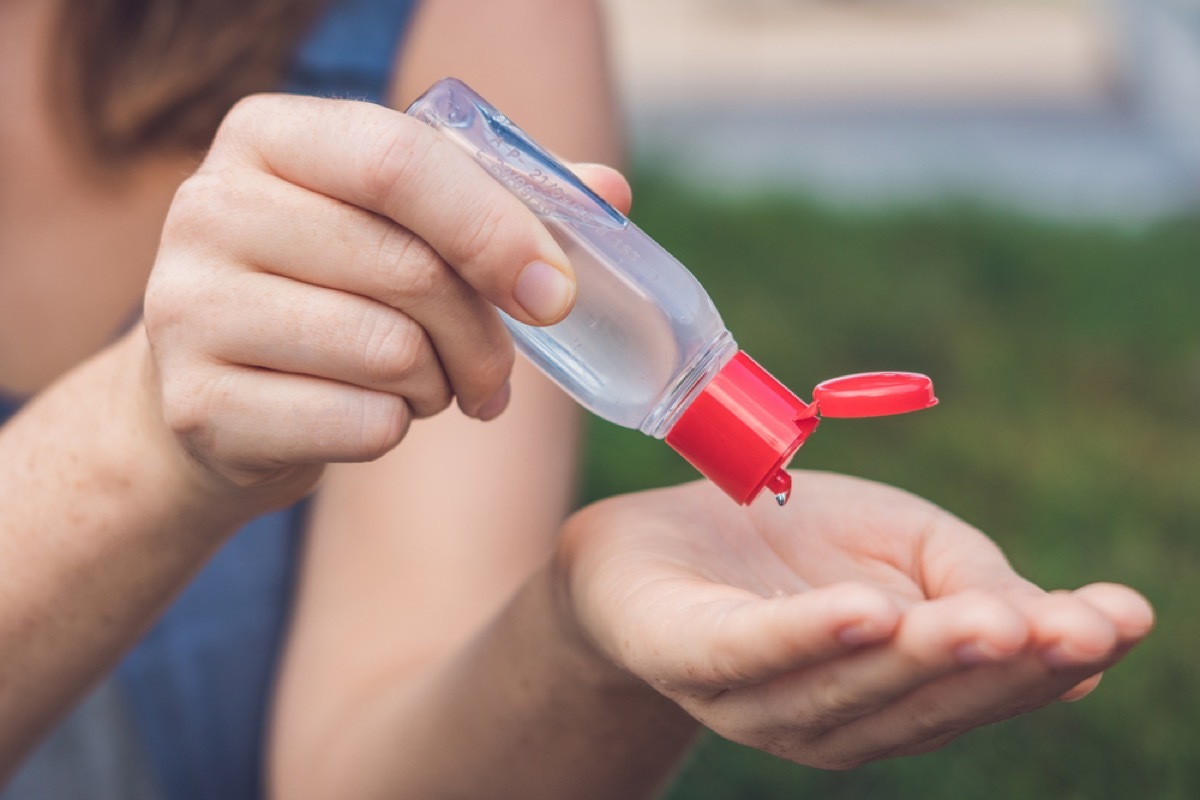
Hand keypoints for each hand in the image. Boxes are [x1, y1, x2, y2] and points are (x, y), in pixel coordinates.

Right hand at [140, 94, 628, 504]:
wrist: (217, 401)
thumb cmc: (331, 296)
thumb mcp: (400, 228)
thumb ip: (500, 200)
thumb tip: (611, 192)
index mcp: (268, 137)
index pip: (402, 162)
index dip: (499, 229)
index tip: (559, 293)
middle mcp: (209, 208)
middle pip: (409, 268)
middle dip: (484, 336)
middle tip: (497, 373)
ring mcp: (185, 307)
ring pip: (390, 352)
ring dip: (439, 386)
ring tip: (422, 386)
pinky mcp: (196, 404)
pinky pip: (360, 425)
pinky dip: (395, 431)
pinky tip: (370, 418)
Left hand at [556, 472, 1153, 768]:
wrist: (650, 536)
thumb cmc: (787, 541)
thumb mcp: (899, 540)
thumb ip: (970, 579)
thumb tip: (1071, 627)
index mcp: (890, 693)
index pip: (979, 688)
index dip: (1053, 660)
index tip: (1123, 618)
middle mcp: (829, 716)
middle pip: (920, 702)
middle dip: (999, 668)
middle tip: (1070, 628)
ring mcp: (755, 698)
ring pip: (846, 690)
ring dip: (920, 658)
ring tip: (987, 622)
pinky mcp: (688, 655)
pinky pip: (751, 652)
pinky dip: (807, 638)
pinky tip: (863, 613)